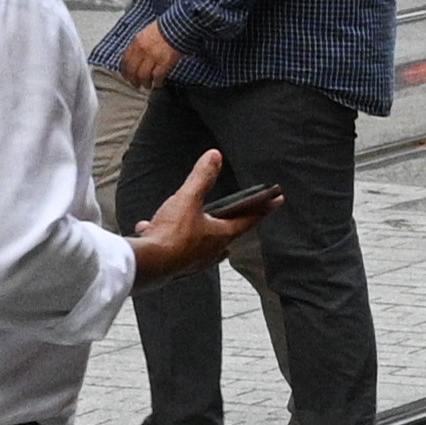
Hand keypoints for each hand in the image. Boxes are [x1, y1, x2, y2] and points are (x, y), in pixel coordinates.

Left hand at [116, 19, 177, 89]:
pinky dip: (157, 82)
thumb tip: (135, 58)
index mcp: (136, 42)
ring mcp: (153, 57)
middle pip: (133, 70)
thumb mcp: (146, 34)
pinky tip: (158, 83)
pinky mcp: (164, 62)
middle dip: (133, 80)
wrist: (178, 27)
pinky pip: (157, 76)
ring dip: (145, 83)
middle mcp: (142, 51)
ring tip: (147, 85)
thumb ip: (139, 46)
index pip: (125, 60)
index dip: (125, 71)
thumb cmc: (164, 29)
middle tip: (135, 84)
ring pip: (143, 76)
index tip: (126, 76)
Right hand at [128, 151, 275, 282]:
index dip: (264, 207)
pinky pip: (180, 252)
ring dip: (202, 236)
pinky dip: (172, 242)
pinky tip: (153, 231)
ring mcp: (195, 262)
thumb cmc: (171, 235)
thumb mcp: (187, 200)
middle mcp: (212, 252)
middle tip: (237, 217)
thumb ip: (201, 178)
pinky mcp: (177, 268)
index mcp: (220, 235)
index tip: (277, 200)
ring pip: (205, 247)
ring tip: (196, 226)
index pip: (249, 219)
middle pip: (228, 236)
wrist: (148, 265)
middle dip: (232, 225)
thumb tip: (214, 156)